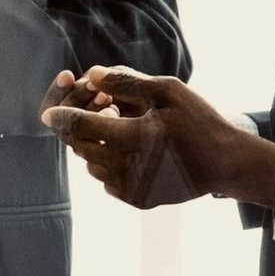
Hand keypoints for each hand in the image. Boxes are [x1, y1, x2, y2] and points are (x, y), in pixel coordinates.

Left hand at [42, 67, 267, 208]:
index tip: (49, 112)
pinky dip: (111, 165)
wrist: (225, 163)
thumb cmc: (199, 121)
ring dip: (96, 147)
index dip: (62, 115)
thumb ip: (127, 81)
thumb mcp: (168, 91)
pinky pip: (108, 181)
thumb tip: (90, 74)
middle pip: (81, 148)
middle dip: (81, 130)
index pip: (82, 127)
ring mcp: (133, 188)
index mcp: (135, 138)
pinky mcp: (138, 200)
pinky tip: (134, 152)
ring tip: (122, 131)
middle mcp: (129, 169)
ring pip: (92, 166)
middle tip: (102, 113)